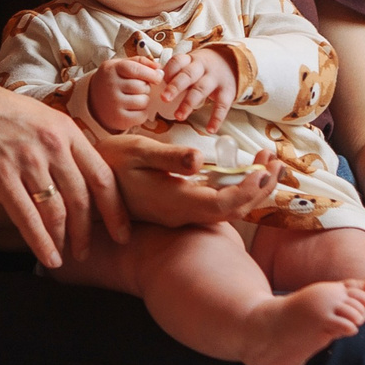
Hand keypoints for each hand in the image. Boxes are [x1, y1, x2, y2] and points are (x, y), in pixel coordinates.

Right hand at [0, 74, 128, 268]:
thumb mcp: (34, 116)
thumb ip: (56, 142)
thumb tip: (72, 173)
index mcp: (64, 129)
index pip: (103, 176)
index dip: (116, 210)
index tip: (121, 231)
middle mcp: (52, 145)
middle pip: (83, 199)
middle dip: (88, 232)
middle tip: (87, 252)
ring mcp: (26, 160)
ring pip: (57, 212)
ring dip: (63, 240)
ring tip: (65, 257)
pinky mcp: (0, 175)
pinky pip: (27, 218)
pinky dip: (40, 243)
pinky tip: (47, 258)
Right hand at [84, 57, 161, 131]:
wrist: (93, 101)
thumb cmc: (112, 80)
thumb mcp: (119, 65)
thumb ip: (139, 62)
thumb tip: (159, 67)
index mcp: (111, 69)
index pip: (135, 69)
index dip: (150, 73)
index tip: (157, 76)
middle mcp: (110, 86)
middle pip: (142, 86)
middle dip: (145, 87)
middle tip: (137, 88)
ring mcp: (114, 104)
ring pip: (144, 101)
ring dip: (144, 100)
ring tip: (134, 98)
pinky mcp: (119, 119)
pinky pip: (142, 115)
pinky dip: (142, 113)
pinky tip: (133, 109)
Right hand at [113, 142, 285, 227]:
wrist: (87, 184)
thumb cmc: (111, 162)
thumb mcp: (137, 151)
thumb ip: (168, 157)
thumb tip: (199, 159)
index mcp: (175, 202)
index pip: (224, 204)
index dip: (249, 190)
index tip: (266, 168)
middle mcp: (182, 214)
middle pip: (232, 210)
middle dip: (260, 188)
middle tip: (277, 161)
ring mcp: (180, 213)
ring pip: (226, 209)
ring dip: (250, 189)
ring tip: (267, 165)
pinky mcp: (178, 208)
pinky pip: (215, 204)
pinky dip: (234, 189)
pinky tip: (240, 172)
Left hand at [158, 46, 238, 133]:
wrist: (232, 62)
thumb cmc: (202, 68)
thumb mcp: (190, 64)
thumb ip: (175, 73)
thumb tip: (154, 86)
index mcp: (190, 60)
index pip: (177, 62)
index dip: (167, 71)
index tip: (157, 81)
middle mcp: (202, 68)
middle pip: (188, 75)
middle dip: (175, 86)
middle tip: (164, 98)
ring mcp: (215, 79)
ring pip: (201, 90)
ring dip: (189, 103)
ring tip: (179, 116)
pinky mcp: (227, 91)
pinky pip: (222, 105)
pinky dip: (216, 118)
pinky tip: (210, 129)